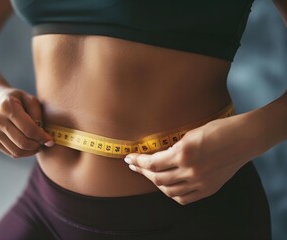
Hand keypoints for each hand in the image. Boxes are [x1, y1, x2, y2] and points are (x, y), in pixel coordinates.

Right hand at [0, 86, 53, 157]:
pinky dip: (23, 153)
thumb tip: (44, 137)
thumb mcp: (32, 100)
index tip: (50, 141)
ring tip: (38, 145)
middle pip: (22, 142)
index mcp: (7, 106)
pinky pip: (11, 153)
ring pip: (16, 151)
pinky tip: (28, 146)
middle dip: (37, 145)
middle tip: (44, 144)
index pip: (28, 128)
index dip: (41, 137)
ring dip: (31, 151)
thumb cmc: (19, 100)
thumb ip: (38, 116)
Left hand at [124, 115, 259, 204]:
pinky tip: (168, 186)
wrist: (245, 138)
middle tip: (134, 165)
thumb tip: (158, 155)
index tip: (129, 158)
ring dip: (155, 183)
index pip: (152, 163)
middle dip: (142, 172)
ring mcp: (200, 182)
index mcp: (184, 153)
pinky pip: (184, 198)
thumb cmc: (219, 129)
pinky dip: (172, 193)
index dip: (138, 161)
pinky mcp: (209, 188)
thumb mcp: (191, 133)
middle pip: (157, 179)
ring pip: (168, 191)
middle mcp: (191, 171)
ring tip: (150, 175)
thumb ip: (174, 147)